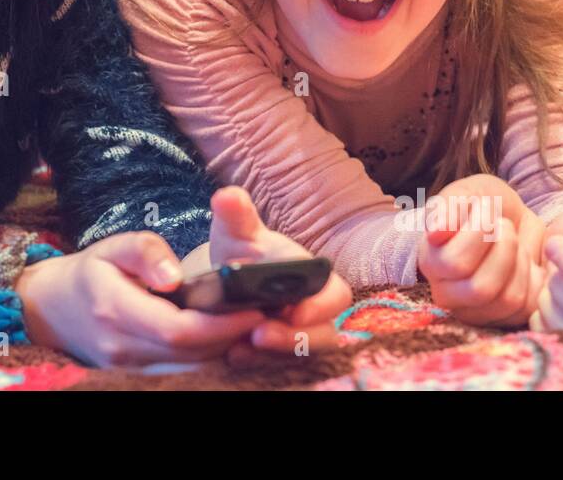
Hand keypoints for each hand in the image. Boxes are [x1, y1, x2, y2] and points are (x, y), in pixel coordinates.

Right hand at [14, 231, 264, 367]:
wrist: (51, 309)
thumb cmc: (90, 271)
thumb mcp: (112, 247)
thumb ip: (145, 252)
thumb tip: (176, 275)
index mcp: (116, 310)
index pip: (179, 330)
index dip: (222, 323)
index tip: (254, 306)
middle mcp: (124, 348)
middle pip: (193, 355)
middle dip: (233, 336)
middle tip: (267, 313)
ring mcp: (130, 368)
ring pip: (191, 369)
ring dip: (224, 350)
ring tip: (252, 323)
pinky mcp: (138, 375)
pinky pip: (182, 372)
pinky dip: (208, 357)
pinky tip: (226, 337)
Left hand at [200, 186, 352, 364]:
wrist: (230, 279)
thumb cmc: (244, 252)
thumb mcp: (238, 233)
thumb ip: (236, 216)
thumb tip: (227, 196)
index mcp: (314, 279)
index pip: (335, 296)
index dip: (321, 306)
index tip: (295, 312)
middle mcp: (313, 312)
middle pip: (323, 335)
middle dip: (294, 339)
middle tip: (258, 335)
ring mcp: (298, 337)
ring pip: (302, 356)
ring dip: (273, 354)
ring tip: (239, 349)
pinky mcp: (279, 357)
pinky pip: (279, 367)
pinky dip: (257, 363)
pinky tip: (232, 356)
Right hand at [416, 174, 547, 327]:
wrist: (514, 217)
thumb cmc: (484, 205)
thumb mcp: (466, 193)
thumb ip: (447, 208)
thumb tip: (435, 233)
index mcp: (431, 262)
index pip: (455, 264)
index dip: (478, 232)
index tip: (484, 208)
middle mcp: (447, 294)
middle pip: (481, 289)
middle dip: (504, 249)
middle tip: (504, 226)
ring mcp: (476, 311)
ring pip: (506, 299)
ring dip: (518, 262)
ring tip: (512, 243)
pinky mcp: (506, 318)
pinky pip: (526, 307)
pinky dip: (532, 279)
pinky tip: (522, 263)